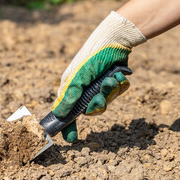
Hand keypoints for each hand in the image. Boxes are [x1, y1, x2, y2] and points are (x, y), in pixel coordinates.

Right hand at [52, 11, 145, 141]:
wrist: (114, 40)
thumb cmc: (91, 58)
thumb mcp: (77, 78)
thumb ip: (69, 97)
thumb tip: (59, 115)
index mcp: (70, 88)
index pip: (66, 111)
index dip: (68, 125)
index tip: (70, 139)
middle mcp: (84, 89)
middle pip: (90, 110)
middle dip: (97, 104)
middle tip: (100, 97)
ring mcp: (99, 86)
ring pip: (106, 103)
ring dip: (110, 92)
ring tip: (110, 79)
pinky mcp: (113, 82)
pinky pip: (117, 94)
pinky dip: (119, 86)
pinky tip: (117, 76)